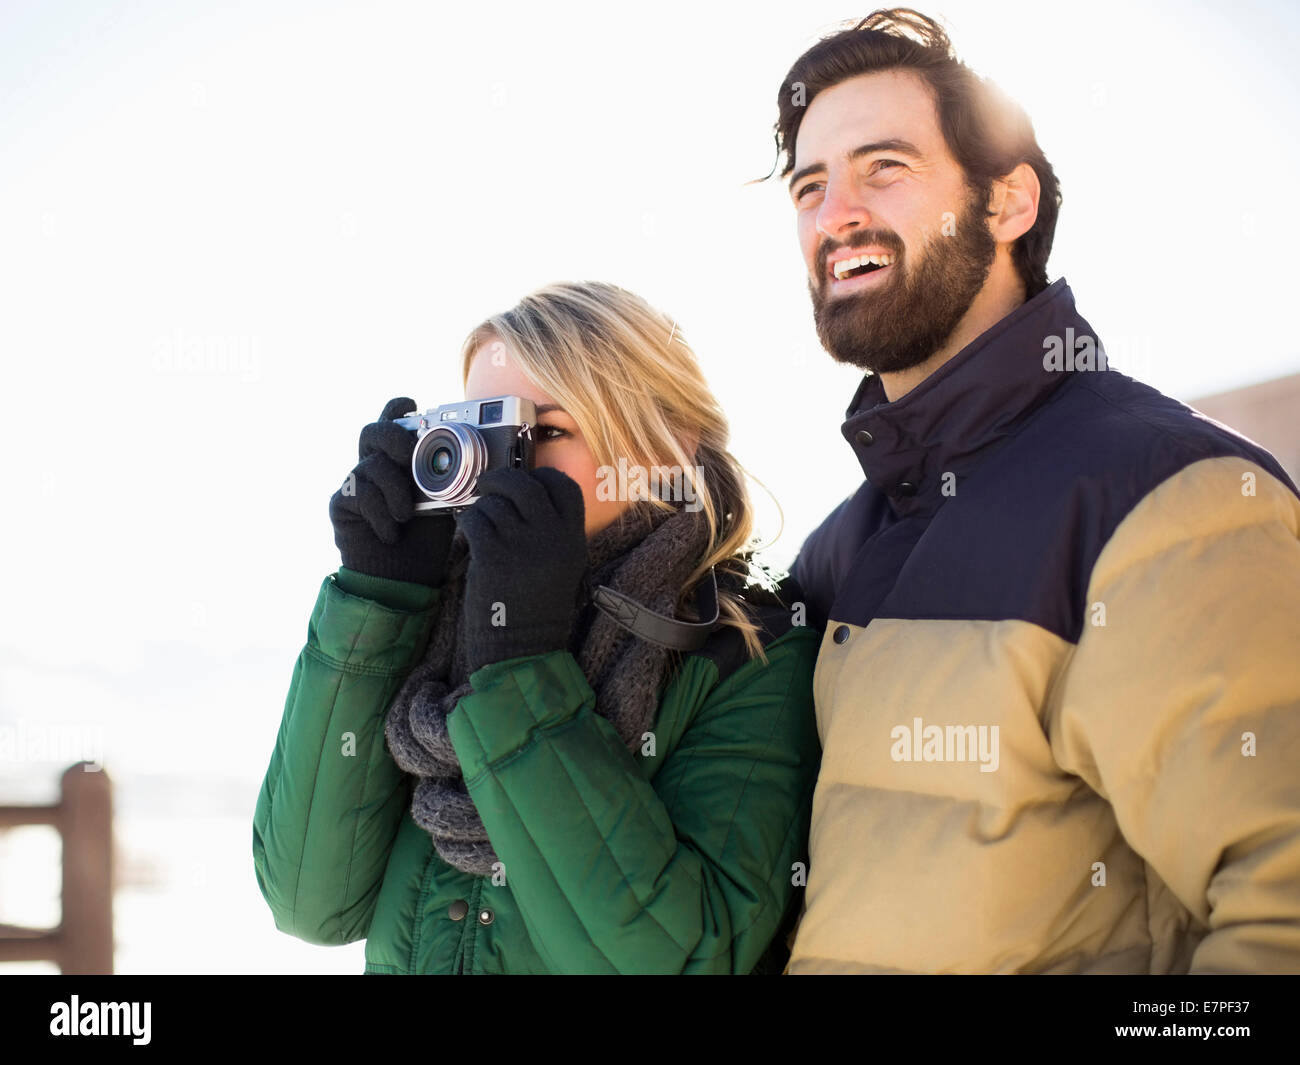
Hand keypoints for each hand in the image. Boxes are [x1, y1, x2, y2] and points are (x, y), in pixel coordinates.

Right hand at [329, 397, 456, 586]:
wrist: (401, 579)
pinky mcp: (341, 504)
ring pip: (371, 465)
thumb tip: (487, 455)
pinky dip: (381, 515)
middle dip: (394, 438)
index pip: (394, 421)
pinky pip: (359, 494)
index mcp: (401, 459)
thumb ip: (454, 477)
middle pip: (374, 431)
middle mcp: (375, 465)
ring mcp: (355, 483)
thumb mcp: (447, 503)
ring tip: (407, 515)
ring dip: (395, 490)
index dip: (399, 408)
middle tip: (409, 455)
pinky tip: (391, 533)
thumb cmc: (426, 538)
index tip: (414, 405)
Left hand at [456, 466, 588, 670]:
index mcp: (573, 538)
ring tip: (481, 524)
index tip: (529, 480)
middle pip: (526, 484)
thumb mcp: (564, 565)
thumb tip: (526, 495)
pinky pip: (475, 519)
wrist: (522, 648)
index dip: (542, 477)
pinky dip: (468, 522)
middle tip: (489, 486)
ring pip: (495, 502)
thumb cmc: (538, 609)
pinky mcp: (492, 555)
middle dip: (502, 480)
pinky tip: (470, 535)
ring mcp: (521, 544)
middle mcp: (551, 536)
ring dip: (483, 508)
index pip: (564, 486)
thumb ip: (552, 531)